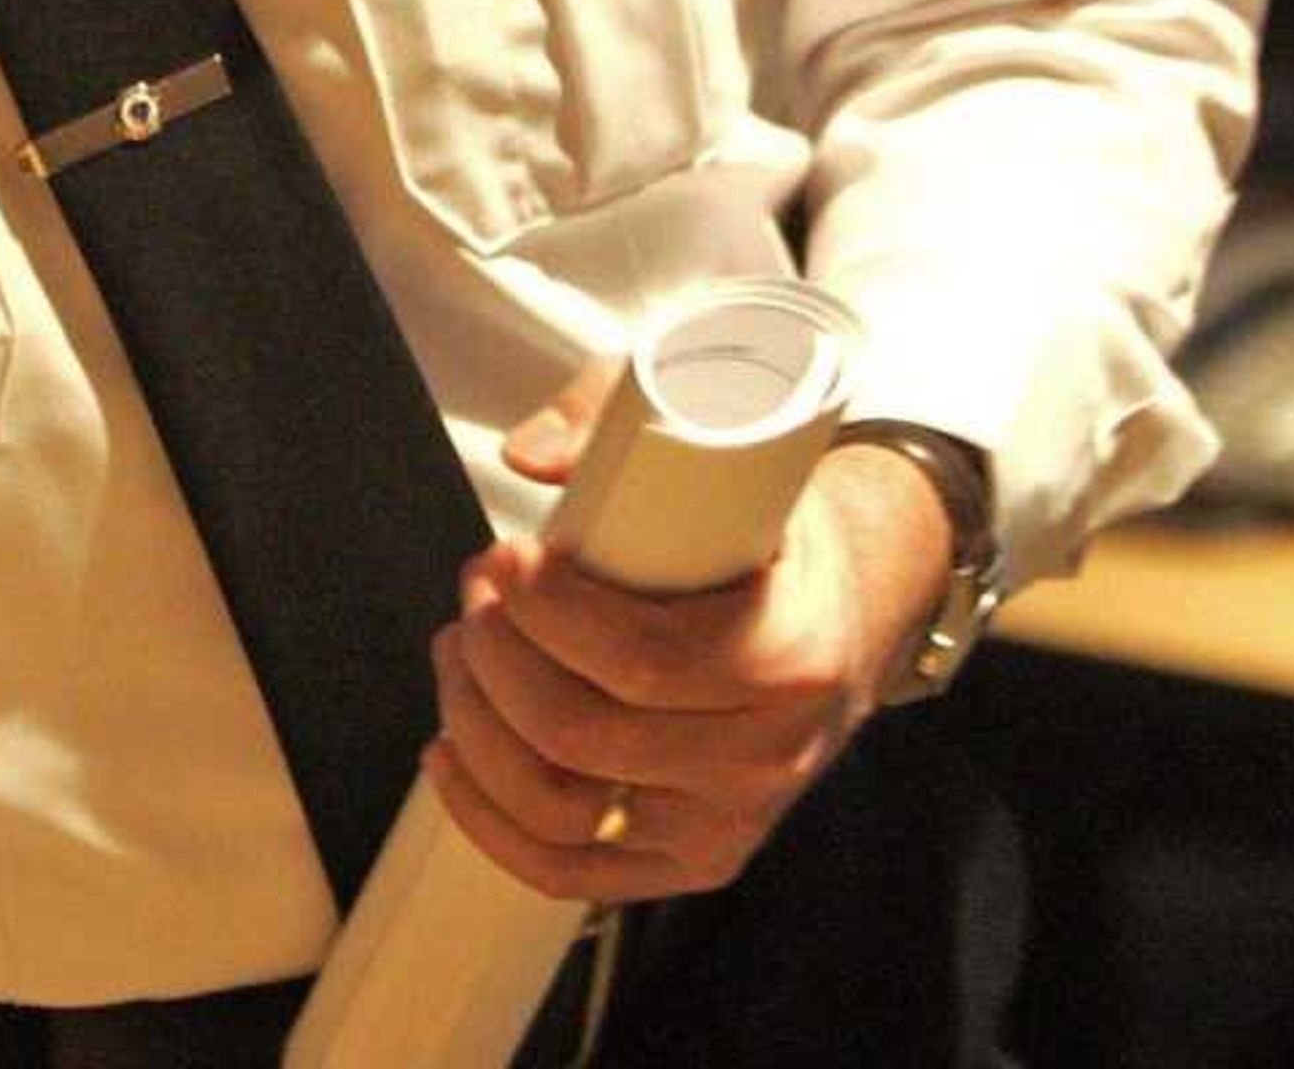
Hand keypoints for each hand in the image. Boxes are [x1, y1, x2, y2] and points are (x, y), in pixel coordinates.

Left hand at [420, 369, 954, 900]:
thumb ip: (618, 421)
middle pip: (579, 733)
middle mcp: (765, 759)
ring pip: (557, 804)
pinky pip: (567, 871)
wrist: (846, 615)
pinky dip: (486, 818)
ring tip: (464, 648)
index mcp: (789, 658)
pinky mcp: (687, 860)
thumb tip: (530, 457)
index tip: (506, 558)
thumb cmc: (766, 532)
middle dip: (496, 651)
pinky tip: (447, 750)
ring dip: (475, 721)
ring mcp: (725, 823)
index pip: (637, 662)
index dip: (545, 611)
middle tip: (479, 588)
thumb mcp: (722, 445)